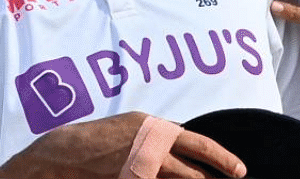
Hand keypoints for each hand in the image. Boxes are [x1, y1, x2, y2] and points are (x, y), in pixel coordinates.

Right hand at [0, 111, 245, 177]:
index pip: (200, 144)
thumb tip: (182, 144)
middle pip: (193, 172)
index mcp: (156, 129)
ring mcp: (140, 170)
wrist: (60, 154)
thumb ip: (158, 137)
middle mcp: (152, 149)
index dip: (223, 158)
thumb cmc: (97, 139)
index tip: (239, 170)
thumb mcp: (132, 128)